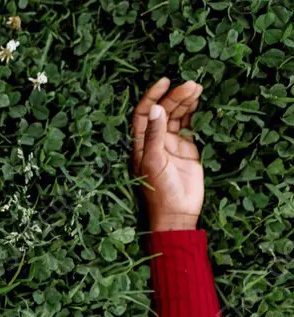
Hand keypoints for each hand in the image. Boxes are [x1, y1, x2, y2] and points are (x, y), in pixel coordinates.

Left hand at [131, 77, 204, 230]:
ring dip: (185, 101)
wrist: (178, 212)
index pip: (143, 114)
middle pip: (163, 112)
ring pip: (177, 116)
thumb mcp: (154, 162)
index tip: (165, 81)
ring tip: (197, 88)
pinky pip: (189, 126)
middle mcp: (154, 141)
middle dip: (174, 97)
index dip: (152, 96)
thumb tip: (156, 110)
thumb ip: (155, 136)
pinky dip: (193, 112)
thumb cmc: (160, 191)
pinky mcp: (187, 148)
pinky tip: (199, 101)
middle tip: (191, 85)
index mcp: (140, 144)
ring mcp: (171, 144)